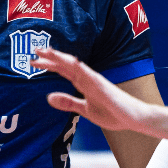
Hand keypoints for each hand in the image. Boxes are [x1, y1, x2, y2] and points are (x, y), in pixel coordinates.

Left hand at [32, 48, 150, 133]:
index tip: (33, 61)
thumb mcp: (85, 110)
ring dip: (61, 58)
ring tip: (47, 51)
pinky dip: (79, 67)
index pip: (63, 71)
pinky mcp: (103, 86)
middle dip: (50, 57)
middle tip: (34, 49)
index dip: (49, 65)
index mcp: (84, 83)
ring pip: (76, 65)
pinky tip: (71, 61)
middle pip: (66, 64)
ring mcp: (96, 81)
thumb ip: (68, 103)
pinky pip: (90, 75)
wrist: (134, 119)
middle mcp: (88, 78)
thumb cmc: (112, 113)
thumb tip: (49, 97)